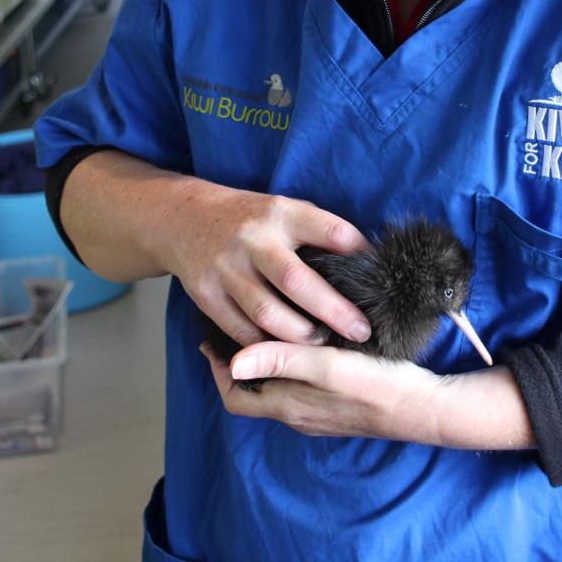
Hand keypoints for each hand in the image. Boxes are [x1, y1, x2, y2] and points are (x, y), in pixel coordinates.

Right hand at [163, 182, 372, 346]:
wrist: (183, 219)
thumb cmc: (251, 220)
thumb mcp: (284, 210)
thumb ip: (319, 231)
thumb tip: (368, 260)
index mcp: (281, 213)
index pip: (329, 230)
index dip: (357, 253)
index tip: (377, 279)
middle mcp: (253, 239)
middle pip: (297, 282)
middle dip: (334, 312)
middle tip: (361, 332)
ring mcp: (225, 267)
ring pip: (267, 313)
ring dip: (299, 336)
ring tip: (323, 345)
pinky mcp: (205, 294)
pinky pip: (240, 329)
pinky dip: (266, 345)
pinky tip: (286, 351)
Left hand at [202, 340, 443, 442]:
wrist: (424, 408)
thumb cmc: (377, 385)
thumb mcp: (327, 367)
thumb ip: (281, 361)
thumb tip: (232, 361)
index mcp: (289, 405)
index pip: (234, 395)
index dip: (218, 370)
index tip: (210, 339)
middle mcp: (298, 414)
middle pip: (252, 393)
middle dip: (238, 364)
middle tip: (234, 328)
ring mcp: (318, 414)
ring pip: (277, 390)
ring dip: (266, 365)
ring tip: (266, 330)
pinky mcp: (337, 408)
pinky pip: (300, 390)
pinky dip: (290, 370)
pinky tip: (306, 345)